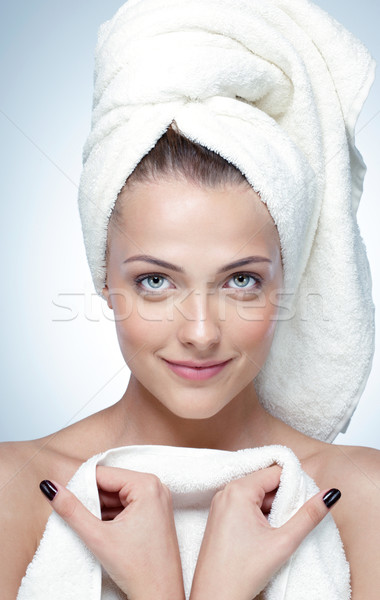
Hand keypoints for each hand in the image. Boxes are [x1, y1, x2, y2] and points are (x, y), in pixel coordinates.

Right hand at [39, 466, 185, 599]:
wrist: (160, 596)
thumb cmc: (138, 568)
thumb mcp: (98, 536)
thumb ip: (72, 510)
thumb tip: (50, 488)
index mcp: (147, 484)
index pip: (103, 474)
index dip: (81, 486)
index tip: (66, 500)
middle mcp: (156, 487)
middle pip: (111, 483)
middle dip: (92, 499)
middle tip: (80, 519)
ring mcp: (157, 500)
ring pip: (118, 495)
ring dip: (101, 509)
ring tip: (95, 530)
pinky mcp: (155, 512)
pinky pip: (127, 505)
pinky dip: (112, 516)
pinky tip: (105, 532)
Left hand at [189, 465, 340, 599]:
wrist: (215, 598)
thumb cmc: (241, 572)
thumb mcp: (283, 542)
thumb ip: (308, 515)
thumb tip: (329, 495)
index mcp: (238, 490)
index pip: (275, 472)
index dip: (294, 484)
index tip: (306, 500)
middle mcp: (226, 492)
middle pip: (265, 483)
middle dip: (283, 498)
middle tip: (293, 519)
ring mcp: (221, 504)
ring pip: (256, 495)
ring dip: (272, 508)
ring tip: (279, 532)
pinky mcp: (220, 517)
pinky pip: (245, 505)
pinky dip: (260, 515)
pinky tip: (267, 535)